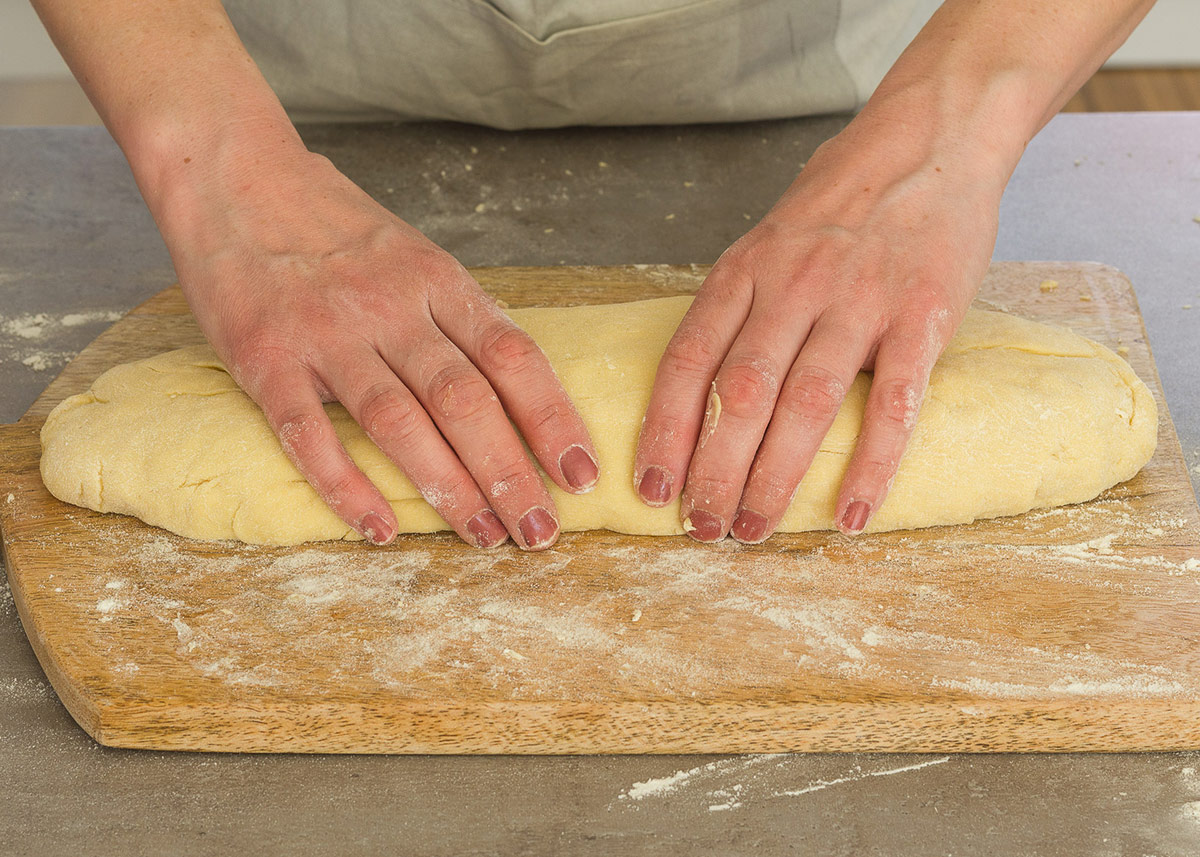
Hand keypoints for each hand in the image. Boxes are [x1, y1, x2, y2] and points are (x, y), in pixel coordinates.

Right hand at [159, 140, 598, 548]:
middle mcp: (390, 308)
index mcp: (436, 281)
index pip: (512, 356)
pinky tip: (381, 529)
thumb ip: (457, 315)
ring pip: (400, 421)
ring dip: (450, 487)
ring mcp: (327, 334)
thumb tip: (519, 384)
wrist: (233, 173)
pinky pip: (309, 433)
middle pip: (466, 400)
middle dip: (511, 473)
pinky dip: (346, 486)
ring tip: (487, 538)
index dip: (553, 419)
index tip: (582, 473)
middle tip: (539, 533)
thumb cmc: (332, 223)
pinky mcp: (266, 359)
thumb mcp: (413, 253)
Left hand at [634, 117, 1004, 541]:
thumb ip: (736, 305)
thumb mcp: (766, 239)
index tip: (651, 486)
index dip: (664, 429)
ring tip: (753, 529)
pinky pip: (895, 403)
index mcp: (745, 270)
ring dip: (774, 477)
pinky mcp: (921, 316)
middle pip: (740, 393)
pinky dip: (872, 465)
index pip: (688, 361)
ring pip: (806, 403)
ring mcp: (858, 301)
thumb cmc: (839, 201)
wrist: (930, 140)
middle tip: (702, 528)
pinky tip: (850, 515)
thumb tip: (698, 388)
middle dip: (713, 469)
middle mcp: (792, 286)